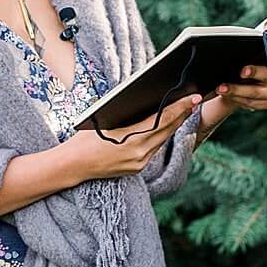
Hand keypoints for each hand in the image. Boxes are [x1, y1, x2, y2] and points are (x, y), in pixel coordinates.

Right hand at [64, 95, 200, 183]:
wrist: (73, 165)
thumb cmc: (84, 138)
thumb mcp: (105, 119)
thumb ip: (128, 114)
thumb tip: (148, 102)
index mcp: (132, 139)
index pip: (162, 119)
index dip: (180, 107)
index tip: (193, 97)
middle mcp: (139, 153)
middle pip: (167, 130)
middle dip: (181, 114)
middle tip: (194, 100)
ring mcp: (139, 163)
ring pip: (161, 140)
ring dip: (173, 125)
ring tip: (183, 111)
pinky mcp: (137, 169)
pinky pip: (153, 149)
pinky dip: (160, 137)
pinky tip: (166, 127)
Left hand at [212, 43, 266, 118]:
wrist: (242, 84)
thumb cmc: (247, 64)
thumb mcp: (250, 56)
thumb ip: (251, 52)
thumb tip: (238, 49)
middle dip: (255, 72)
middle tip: (242, 71)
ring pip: (256, 92)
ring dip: (237, 90)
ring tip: (222, 88)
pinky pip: (251, 102)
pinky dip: (236, 98)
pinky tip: (226, 94)